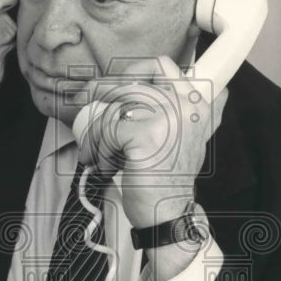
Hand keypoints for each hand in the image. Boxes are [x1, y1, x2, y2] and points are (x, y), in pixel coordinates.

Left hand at [74, 56, 227, 230]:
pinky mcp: (146, 133)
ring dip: (97, 129)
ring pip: (115, 106)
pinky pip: (108, 130)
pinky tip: (102, 164)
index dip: (132, 71)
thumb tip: (195, 86)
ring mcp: (168, 117)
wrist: (168, 214)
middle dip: (101, 88)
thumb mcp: (187, 139)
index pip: (162, 66)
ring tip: (94, 149)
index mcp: (197, 103)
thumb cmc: (167, 179)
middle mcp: (187, 105)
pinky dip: (98, 149)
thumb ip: (192, 113)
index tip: (111, 84)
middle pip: (132, 80)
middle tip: (83, 99)